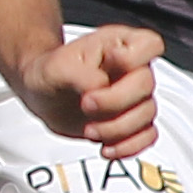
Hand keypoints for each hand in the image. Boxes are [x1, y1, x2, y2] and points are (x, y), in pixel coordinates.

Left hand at [17, 24, 159, 158]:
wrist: (41, 95)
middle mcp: (131, 70)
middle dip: (114, 101)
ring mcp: (133, 97)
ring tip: (89, 130)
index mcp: (118, 45)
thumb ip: (82, 74)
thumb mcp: (57, 67)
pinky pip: (147, 136)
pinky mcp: (131, 122)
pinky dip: (128, 146)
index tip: (105, 70)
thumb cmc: (50, 72)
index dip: (133, 60)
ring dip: (116, 128)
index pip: (150, 44)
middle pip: (146, 84)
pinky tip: (107, 147)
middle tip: (86, 104)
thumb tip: (101, 87)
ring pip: (147, 114)